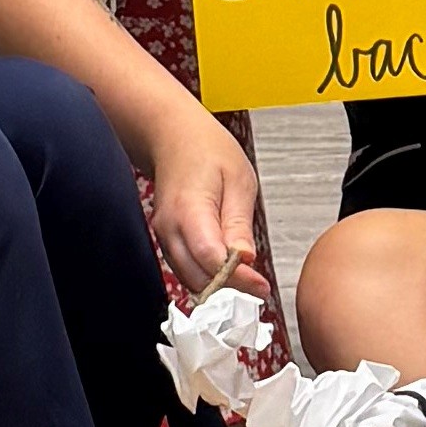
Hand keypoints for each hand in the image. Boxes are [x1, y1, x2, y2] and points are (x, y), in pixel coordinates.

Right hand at [148, 104, 268, 304]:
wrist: (174, 137)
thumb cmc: (206, 151)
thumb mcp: (238, 180)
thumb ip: (239, 223)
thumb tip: (245, 258)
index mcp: (189, 209)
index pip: (210, 259)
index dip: (237, 278)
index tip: (261, 285)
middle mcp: (169, 228)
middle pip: (197, 277)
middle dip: (229, 288)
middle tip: (259, 288)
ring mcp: (164, 237)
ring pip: (189, 278)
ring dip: (218, 285)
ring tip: (248, 281)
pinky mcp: (167, 241)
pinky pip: (185, 269)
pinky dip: (206, 276)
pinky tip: (228, 271)